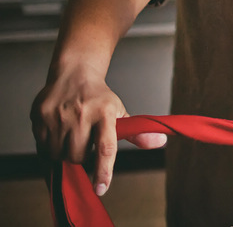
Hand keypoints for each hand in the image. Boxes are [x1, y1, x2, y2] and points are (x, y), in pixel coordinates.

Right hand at [30, 63, 165, 195]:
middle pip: (78, 155)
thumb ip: (136, 131)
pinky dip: (50, 147)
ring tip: (71, 136)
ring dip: (65, 153)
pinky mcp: (40, 117)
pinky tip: (58, 133)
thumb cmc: (100, 98)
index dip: (103, 170)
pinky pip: (42, 147)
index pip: (105, 147)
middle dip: (82, 157)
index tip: (101, 188)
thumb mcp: (119, 111)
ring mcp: (59, 115)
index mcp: (105, 112)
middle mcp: (81, 114)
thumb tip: (160, 142)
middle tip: (85, 143)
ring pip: (58, 155)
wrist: (74, 74)